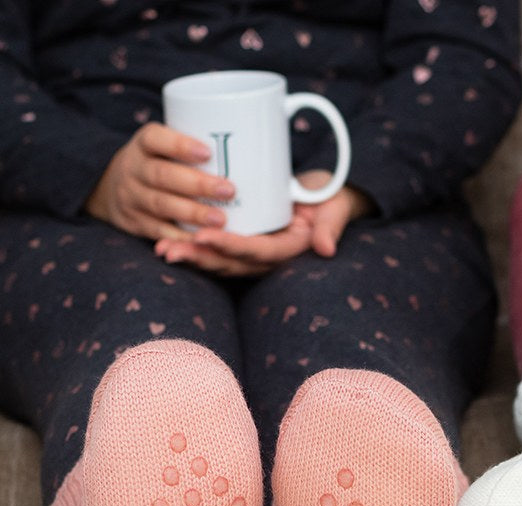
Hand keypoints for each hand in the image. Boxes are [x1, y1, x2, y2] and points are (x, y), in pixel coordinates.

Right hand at [84, 123, 233, 239]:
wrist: (112, 188)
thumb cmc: (160, 164)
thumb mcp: (165, 147)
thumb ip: (195, 147)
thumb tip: (250, 146)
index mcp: (143, 144)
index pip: (155, 138)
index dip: (179, 145)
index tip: (208, 152)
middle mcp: (133, 168)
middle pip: (162, 175)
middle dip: (197, 184)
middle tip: (229, 191)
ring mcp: (131, 197)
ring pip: (161, 205)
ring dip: (192, 213)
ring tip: (221, 220)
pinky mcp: (134, 222)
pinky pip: (158, 232)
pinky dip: (181, 237)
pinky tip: (203, 240)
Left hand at [154, 177, 373, 276]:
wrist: (327, 200)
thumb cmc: (330, 200)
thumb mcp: (335, 209)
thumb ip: (330, 226)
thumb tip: (324, 248)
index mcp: (288, 250)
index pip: (257, 252)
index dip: (231, 247)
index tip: (205, 237)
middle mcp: (267, 257)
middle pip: (230, 262)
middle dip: (199, 258)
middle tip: (168, 250)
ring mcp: (253, 252)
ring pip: (218, 259)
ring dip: (190, 256)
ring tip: (160, 250)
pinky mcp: (243, 243)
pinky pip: (215, 250)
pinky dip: (192, 247)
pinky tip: (165, 240)